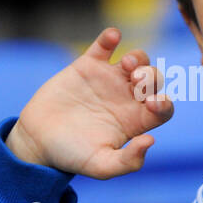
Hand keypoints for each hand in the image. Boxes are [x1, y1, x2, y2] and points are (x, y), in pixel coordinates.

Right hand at [7, 27, 173, 178]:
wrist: (38, 140)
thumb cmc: (71, 156)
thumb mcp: (100, 166)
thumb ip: (127, 161)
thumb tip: (150, 141)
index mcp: (135, 121)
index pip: (163, 108)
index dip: (164, 104)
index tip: (153, 104)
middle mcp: (126, 98)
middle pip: (153, 79)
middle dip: (152, 76)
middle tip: (136, 81)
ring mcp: (108, 80)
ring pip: (136, 59)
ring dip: (137, 58)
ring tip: (126, 65)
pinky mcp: (87, 66)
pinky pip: (104, 46)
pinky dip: (110, 38)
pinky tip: (113, 36)